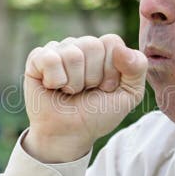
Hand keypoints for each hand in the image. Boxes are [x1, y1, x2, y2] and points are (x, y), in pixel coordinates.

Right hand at [22, 34, 147, 162]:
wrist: (69, 134)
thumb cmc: (97, 114)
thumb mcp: (129, 95)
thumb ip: (137, 68)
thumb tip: (121, 49)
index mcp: (103, 50)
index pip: (111, 42)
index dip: (111, 70)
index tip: (106, 88)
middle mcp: (80, 45)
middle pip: (92, 45)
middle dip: (93, 77)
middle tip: (86, 91)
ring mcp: (58, 50)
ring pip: (72, 54)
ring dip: (74, 82)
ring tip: (70, 91)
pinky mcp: (37, 59)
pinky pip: (49, 59)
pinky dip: (55, 80)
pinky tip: (53, 87)